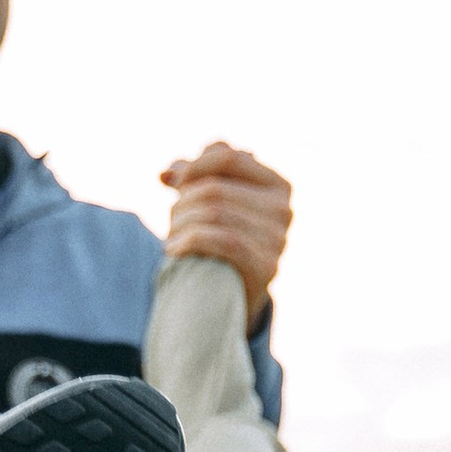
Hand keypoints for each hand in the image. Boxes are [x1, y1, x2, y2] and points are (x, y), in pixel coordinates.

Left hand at [161, 141, 293, 321]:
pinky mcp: (267, 266)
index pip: (228, 157)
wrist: (235, 294)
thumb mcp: (215, 201)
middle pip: (216, 188)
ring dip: (181, 224)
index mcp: (276, 185)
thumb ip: (195, 177)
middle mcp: (283, 209)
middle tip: (171, 220)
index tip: (171, 181)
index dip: (193, 165)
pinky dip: (190, 241)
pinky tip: (174, 249)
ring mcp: (278, 239)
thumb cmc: (222, 238)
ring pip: (215, 213)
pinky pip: (223, 240)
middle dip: (182, 202)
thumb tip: (167, 174)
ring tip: (171, 236)